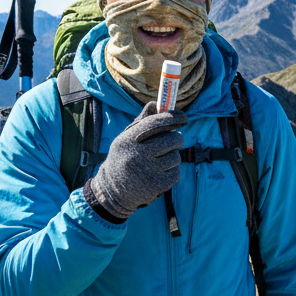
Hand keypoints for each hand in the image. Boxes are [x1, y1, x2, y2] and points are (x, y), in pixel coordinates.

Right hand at [89, 102, 186, 219]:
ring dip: (173, 157)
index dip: (172, 118)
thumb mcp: (126, 138)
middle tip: (175, 140)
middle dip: (177, 139)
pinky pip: (176, 172)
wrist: (113, 191)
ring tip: (160, 160)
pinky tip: (161, 173)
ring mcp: (147, 171)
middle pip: (171, 140)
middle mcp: (136, 155)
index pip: (155, 123)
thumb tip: (156, 104)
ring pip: (176, 157)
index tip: (183, 117)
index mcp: (128, 140)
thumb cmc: (124, 158)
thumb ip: (142, 121)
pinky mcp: (156, 185)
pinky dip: (172, 171)